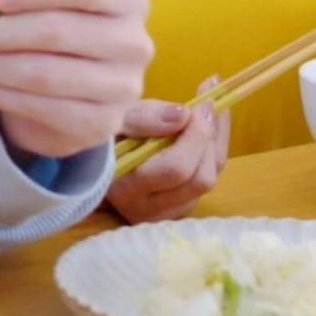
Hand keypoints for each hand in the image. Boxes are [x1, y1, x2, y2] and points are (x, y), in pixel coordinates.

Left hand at [0, 0, 153, 158]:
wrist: (48, 89)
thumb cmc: (40, 22)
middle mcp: (137, 43)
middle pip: (62, 31)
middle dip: (7, 34)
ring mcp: (126, 88)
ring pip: (49, 74)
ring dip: (2, 68)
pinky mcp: (105, 125)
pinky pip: (48, 111)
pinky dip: (11, 97)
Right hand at [105, 78, 232, 222]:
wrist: (99, 157)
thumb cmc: (104, 135)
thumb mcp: (115, 118)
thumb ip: (144, 117)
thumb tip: (183, 115)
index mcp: (125, 190)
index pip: (174, 169)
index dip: (195, 135)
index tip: (201, 102)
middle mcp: (148, 209)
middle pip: (200, 179)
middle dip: (209, 138)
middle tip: (208, 104)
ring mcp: (168, 212)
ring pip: (209, 179)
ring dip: (216, 141)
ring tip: (210, 109)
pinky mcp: (181, 208)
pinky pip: (209, 178)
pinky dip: (215, 149)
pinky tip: (209, 125)